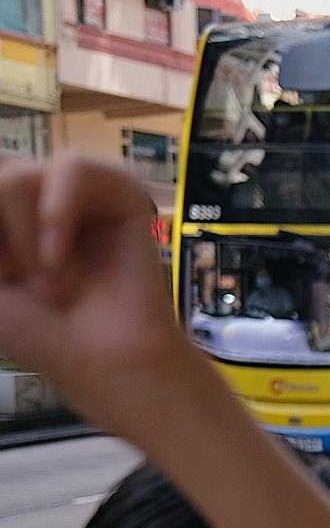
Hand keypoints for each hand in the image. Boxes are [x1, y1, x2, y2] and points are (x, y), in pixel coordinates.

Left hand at [0, 155, 191, 435]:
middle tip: (20, 284)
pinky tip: (61, 255)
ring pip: (18, 176)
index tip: (4, 276)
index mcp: (7, 213)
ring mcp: (78, 192)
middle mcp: (39, 195)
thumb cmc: (36, 330)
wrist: (100, 359)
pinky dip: (57, 213)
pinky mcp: (120, 192)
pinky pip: (72, 168)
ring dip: (24, 240)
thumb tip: (4, 183)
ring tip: (51, 283)